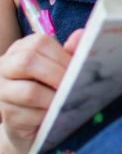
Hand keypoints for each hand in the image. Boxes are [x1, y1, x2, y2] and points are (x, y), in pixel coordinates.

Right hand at [0, 33, 76, 151]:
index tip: (79, 68)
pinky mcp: (4, 114)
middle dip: (57, 75)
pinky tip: (53, 115)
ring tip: (67, 101)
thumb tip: (81, 34)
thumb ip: (70, 51)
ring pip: (29, 92)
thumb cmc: (47, 85)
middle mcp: (5, 66)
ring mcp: (1, 91)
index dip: (62, 56)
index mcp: (21, 48)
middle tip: (74, 85)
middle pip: (27, 62)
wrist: (29, 119)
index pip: (39, 43)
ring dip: (54, 98)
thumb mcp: (60, 66)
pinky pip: (27, 115)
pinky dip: (46, 116)